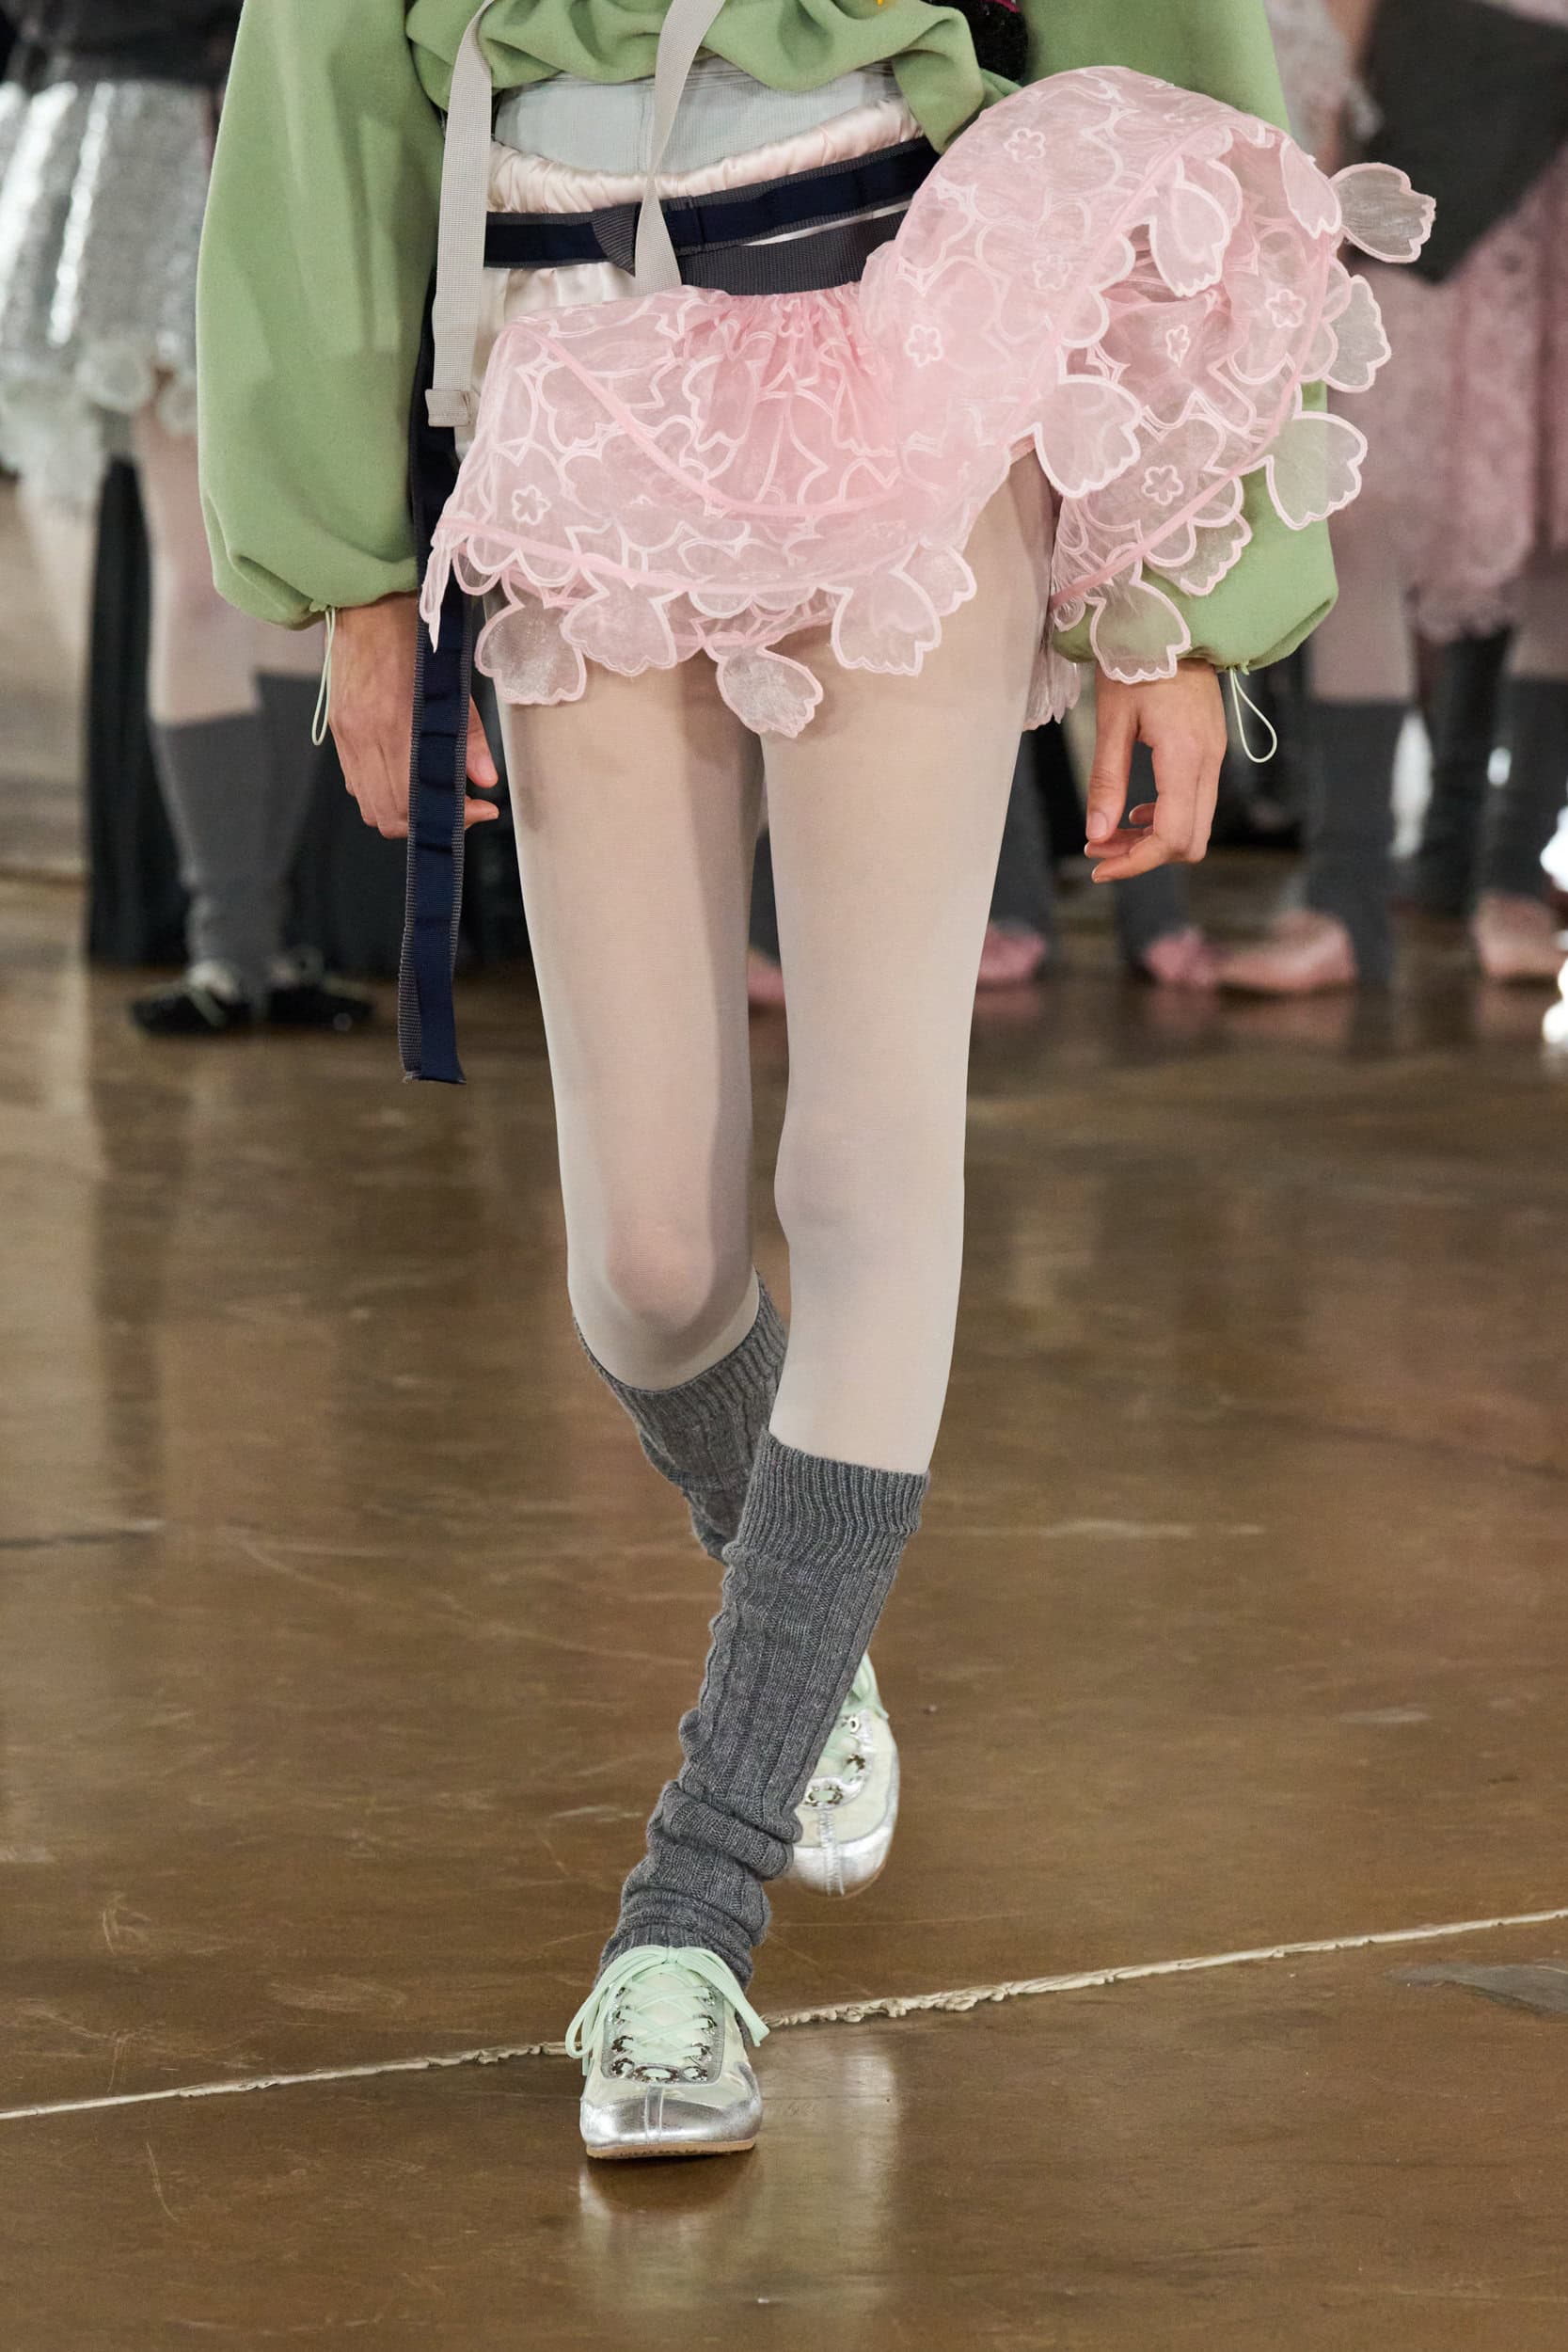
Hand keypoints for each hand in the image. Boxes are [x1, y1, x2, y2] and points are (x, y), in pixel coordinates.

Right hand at [329, 594, 498, 839]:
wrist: (368, 606)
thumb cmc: (415, 640)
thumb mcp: (453, 684)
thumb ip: (470, 736)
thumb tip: (485, 780)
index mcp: (394, 725)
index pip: (414, 802)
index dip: (451, 817)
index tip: (479, 810)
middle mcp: (364, 738)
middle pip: (388, 816)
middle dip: (426, 824)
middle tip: (459, 810)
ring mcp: (347, 737)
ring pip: (369, 807)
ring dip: (402, 815)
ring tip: (433, 800)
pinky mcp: (339, 731)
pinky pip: (357, 784)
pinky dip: (382, 795)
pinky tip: (405, 780)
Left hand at [1082, 663, 1225, 883]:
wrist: (1171, 620)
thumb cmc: (1135, 662)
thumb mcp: (1111, 721)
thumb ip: (1107, 781)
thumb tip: (1097, 834)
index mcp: (1185, 758)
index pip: (1171, 837)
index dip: (1136, 863)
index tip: (1099, 866)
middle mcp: (1208, 763)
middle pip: (1190, 842)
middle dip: (1144, 856)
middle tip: (1099, 849)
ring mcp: (1214, 757)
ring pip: (1194, 827)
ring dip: (1152, 840)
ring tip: (1109, 833)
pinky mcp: (1210, 751)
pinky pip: (1195, 803)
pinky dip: (1165, 818)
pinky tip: (1135, 810)